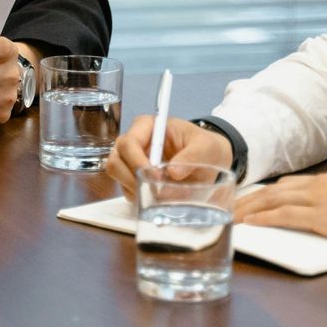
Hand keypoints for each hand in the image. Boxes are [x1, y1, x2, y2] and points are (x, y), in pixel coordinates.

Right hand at [107, 117, 233, 199]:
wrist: (210, 161)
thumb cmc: (205, 147)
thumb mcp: (205, 147)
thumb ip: (191, 157)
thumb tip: (173, 173)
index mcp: (146, 126)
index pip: (129, 143)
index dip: (137, 162)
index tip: (156, 177)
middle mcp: (134, 143)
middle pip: (116, 162)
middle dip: (132, 180)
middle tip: (155, 192)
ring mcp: (131, 162)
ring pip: (119, 178)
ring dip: (137, 191)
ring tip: (161, 196)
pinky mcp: (135, 179)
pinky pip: (128, 192)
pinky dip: (141, 199)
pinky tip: (159, 199)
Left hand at [233, 172, 326, 247]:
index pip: (288, 184)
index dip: (265, 192)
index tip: (249, 198)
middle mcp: (317, 187)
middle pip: (272, 190)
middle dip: (247, 199)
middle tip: (227, 207)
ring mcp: (317, 200)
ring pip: (271, 200)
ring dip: (247, 209)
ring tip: (229, 217)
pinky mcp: (321, 217)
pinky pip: (283, 216)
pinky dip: (263, 218)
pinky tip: (249, 224)